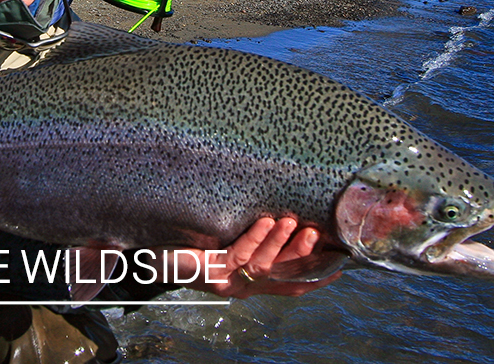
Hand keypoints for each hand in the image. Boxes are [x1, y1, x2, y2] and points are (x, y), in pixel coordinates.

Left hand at [162, 217, 339, 298]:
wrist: (155, 253)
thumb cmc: (193, 243)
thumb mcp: (230, 238)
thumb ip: (254, 233)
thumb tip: (283, 208)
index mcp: (253, 279)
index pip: (290, 282)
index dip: (315, 276)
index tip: (338, 265)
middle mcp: (245, 284)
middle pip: (282, 273)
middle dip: (301, 255)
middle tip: (316, 234)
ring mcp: (229, 279)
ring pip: (263, 265)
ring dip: (279, 243)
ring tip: (292, 223)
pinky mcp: (213, 271)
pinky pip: (239, 254)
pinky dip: (254, 238)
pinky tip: (263, 222)